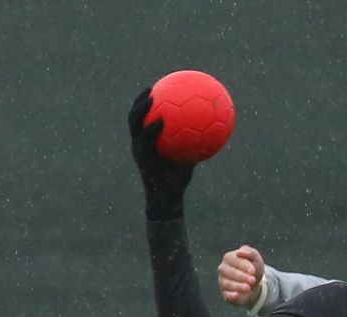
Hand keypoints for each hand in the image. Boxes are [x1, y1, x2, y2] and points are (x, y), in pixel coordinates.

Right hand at [127, 86, 194, 218]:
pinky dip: (152, 129)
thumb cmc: (179, 179)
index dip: (147, 103)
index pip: (143, 119)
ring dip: (140, 110)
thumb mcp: (189, 157)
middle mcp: (140, 144)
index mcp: (147, 142)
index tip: (157, 88)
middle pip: (134, 117)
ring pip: (134, 125)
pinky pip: (145, 141)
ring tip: (151, 98)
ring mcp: (138, 151)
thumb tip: (211, 129)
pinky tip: (161, 120)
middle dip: (140, 101)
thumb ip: (194, 142)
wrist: (168, 199)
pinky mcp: (141, 159)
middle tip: (151, 88)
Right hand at [218, 245, 265, 305]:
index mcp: (229, 257)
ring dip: (238, 286)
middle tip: (252, 280)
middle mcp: (223, 269)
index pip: (233, 260)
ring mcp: (222, 281)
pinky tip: (237, 295)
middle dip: (241, 276)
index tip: (253, 271)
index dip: (244, 266)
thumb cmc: (253, 268)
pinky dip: (230, 295)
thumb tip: (240, 252)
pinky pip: (225, 294)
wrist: (254, 283)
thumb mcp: (256, 259)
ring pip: (227, 283)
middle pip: (229, 272)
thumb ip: (250, 253)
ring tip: (248, 288)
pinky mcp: (224, 292)